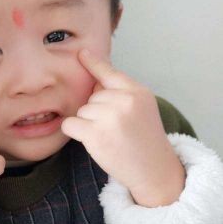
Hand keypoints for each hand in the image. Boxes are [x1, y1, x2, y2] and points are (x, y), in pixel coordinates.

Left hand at [60, 49, 184, 206]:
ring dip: (88, 125)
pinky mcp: (95, 134)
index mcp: (137, 92)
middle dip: (97, 113)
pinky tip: (91, 141)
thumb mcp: (141, 109)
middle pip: (92, 97)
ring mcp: (109, 117)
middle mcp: (124, 100)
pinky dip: (74, 132)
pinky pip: (70, 124)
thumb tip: (93, 81)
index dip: (93, 63)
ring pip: (81, 111)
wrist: (154, 170)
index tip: (81, 53)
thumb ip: (121, 94)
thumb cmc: (144, 141)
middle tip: (116, 130)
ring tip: (109, 138)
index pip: (110, 73)